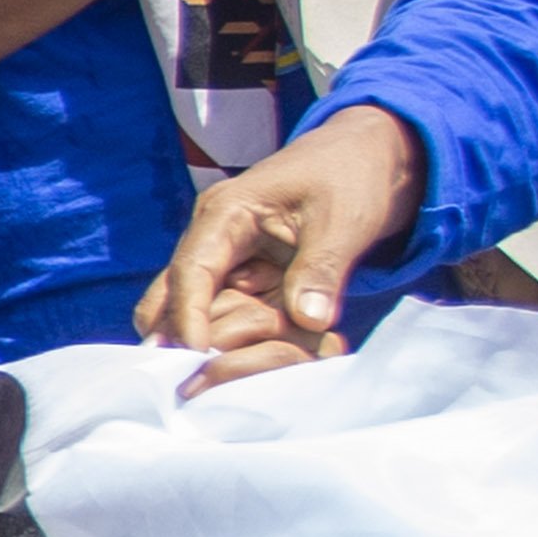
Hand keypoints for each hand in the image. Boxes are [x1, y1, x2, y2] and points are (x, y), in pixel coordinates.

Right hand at [132, 105, 427, 367]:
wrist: (368, 156)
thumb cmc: (352, 176)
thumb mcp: (343, 221)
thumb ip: (322, 270)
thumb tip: (309, 322)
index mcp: (226, 213)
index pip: (191, 271)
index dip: (187, 318)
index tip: (196, 359)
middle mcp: (214, 238)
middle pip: (169, 296)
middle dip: (175, 337)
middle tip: (188, 380)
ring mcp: (227, 260)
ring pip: (192, 312)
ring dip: (207, 342)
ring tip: (217, 377)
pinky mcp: (246, 278)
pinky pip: (227, 316)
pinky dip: (234, 339)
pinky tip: (247, 363)